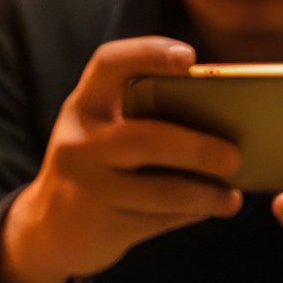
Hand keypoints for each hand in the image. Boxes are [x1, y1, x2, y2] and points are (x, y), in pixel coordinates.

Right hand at [0, 37, 243, 282]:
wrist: (48, 229)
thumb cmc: (95, 167)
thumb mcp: (101, 133)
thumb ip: (141, 118)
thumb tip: (221, 122)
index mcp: (83, 106)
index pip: (109, 64)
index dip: (148, 53)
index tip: (189, 59)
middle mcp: (79, 143)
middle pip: (147, 140)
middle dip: (198, 149)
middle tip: (234, 156)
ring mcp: (87, 188)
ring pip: (161, 192)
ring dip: (206, 194)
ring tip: (232, 196)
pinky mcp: (101, 227)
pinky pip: (159, 221)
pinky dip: (192, 214)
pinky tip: (212, 208)